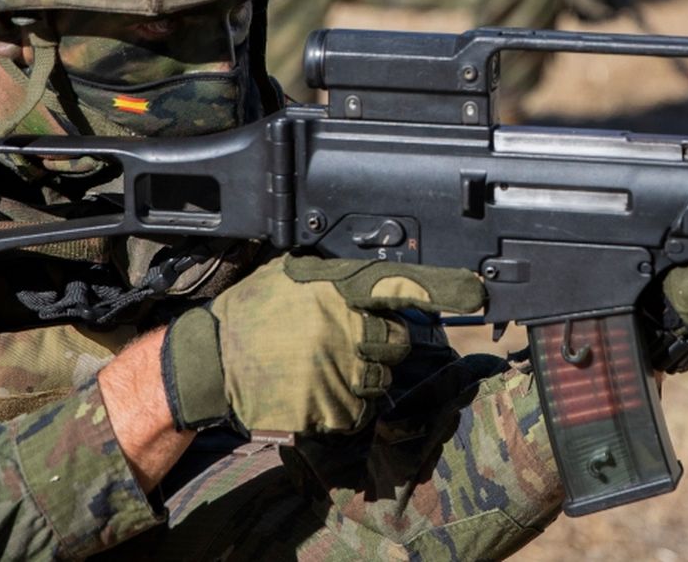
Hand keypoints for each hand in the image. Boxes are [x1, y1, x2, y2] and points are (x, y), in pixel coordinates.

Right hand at [161, 257, 483, 433]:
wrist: (210, 363)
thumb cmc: (251, 315)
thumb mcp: (291, 275)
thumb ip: (338, 277)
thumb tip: (379, 280)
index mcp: (337, 289)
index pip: (402, 285)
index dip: (445, 288)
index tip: (478, 291)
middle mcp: (345, 327)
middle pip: (397, 342)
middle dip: (379, 345)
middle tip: (341, 343)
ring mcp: (340, 370)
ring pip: (380, 380)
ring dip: (359, 378)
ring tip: (317, 367)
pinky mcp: (332, 408)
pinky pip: (359, 411)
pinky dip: (342, 406)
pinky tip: (311, 390)